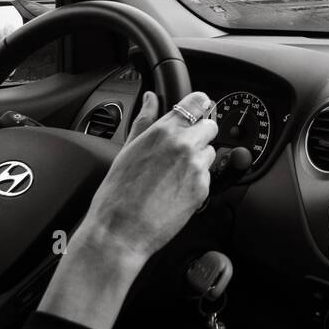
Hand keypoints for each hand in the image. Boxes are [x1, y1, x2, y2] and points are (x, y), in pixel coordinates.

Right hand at [38, 90, 217, 328]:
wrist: (120, 230)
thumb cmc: (117, 193)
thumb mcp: (128, 149)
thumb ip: (144, 120)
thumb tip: (151, 98)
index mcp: (163, 131)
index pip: (198, 101)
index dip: (200, 105)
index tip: (199, 109)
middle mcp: (184, 145)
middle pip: (210, 126)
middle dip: (200, 134)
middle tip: (182, 149)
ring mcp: (196, 167)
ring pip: (210, 152)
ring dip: (199, 159)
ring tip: (174, 174)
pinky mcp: (203, 189)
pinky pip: (208, 176)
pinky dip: (197, 181)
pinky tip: (176, 190)